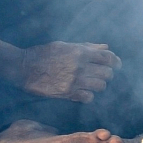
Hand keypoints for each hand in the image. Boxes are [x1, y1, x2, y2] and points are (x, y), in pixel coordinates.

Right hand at [0, 39, 121, 102]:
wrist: (25, 67)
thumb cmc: (45, 53)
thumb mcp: (66, 45)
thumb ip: (87, 47)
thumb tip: (105, 48)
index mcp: (81, 52)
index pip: (108, 57)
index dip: (116, 61)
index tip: (117, 64)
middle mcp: (80, 66)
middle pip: (108, 73)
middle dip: (108, 73)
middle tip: (102, 74)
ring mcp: (75, 81)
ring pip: (101, 86)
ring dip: (99, 85)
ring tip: (92, 83)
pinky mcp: (68, 93)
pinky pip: (88, 97)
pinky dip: (88, 95)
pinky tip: (83, 91)